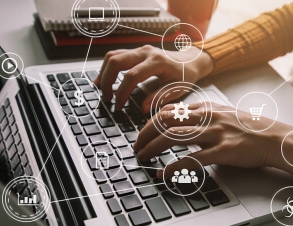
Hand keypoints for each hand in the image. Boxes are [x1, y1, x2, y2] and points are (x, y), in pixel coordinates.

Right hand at [93, 45, 213, 112]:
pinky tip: (104, 79)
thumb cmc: (185, 76)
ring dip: (104, 72)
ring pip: (113, 56)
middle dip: (108, 80)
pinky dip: (107, 67)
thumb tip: (142, 107)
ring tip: (102, 89)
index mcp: (157, 62)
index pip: (132, 76)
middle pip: (117, 61)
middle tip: (107, 98)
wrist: (191, 61)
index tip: (118, 106)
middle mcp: (146, 52)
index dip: (122, 92)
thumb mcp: (177, 89)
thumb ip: (159, 98)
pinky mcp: (136, 51)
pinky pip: (116, 55)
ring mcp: (140, 50)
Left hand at [134, 103, 292, 178]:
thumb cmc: (249, 128)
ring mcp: (215, 133)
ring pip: (174, 137)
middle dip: (145, 134)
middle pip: (166, 121)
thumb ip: (201, 116)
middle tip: (136, 147)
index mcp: (206, 107)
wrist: (275, 138)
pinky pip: (192, 159)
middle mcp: (208, 117)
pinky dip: (173, 167)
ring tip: (142, 158)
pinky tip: (163, 174)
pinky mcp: (224, 151)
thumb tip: (178, 121)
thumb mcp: (223, 114)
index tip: (142, 133)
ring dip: (152, 148)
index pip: (169, 110)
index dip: (150, 122)